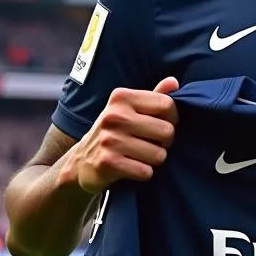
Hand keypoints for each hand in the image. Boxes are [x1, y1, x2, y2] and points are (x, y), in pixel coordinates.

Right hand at [71, 77, 178, 195]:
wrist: (81, 161)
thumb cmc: (114, 132)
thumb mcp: (130, 109)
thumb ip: (154, 96)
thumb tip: (173, 81)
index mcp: (121, 97)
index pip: (166, 104)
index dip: (173, 118)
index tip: (163, 124)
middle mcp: (114, 116)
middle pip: (167, 131)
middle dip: (165, 143)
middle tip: (152, 144)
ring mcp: (110, 140)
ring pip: (159, 155)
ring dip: (154, 160)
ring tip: (141, 156)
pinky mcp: (107, 163)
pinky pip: (146, 172)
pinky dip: (144, 173)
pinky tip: (132, 168)